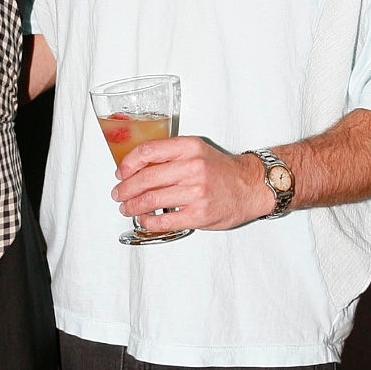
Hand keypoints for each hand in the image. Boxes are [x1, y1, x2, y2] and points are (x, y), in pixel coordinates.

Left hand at [114, 138, 270, 232]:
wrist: (251, 186)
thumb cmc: (222, 171)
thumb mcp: (197, 151)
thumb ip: (170, 155)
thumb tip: (136, 167)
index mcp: (190, 147)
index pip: (148, 150)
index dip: (128, 163)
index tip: (121, 172)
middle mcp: (193, 167)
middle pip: (145, 178)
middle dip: (125, 189)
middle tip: (118, 194)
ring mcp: (196, 192)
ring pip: (151, 200)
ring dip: (132, 206)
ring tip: (126, 207)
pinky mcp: (199, 214)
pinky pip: (164, 221)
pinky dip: (148, 221)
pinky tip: (144, 219)